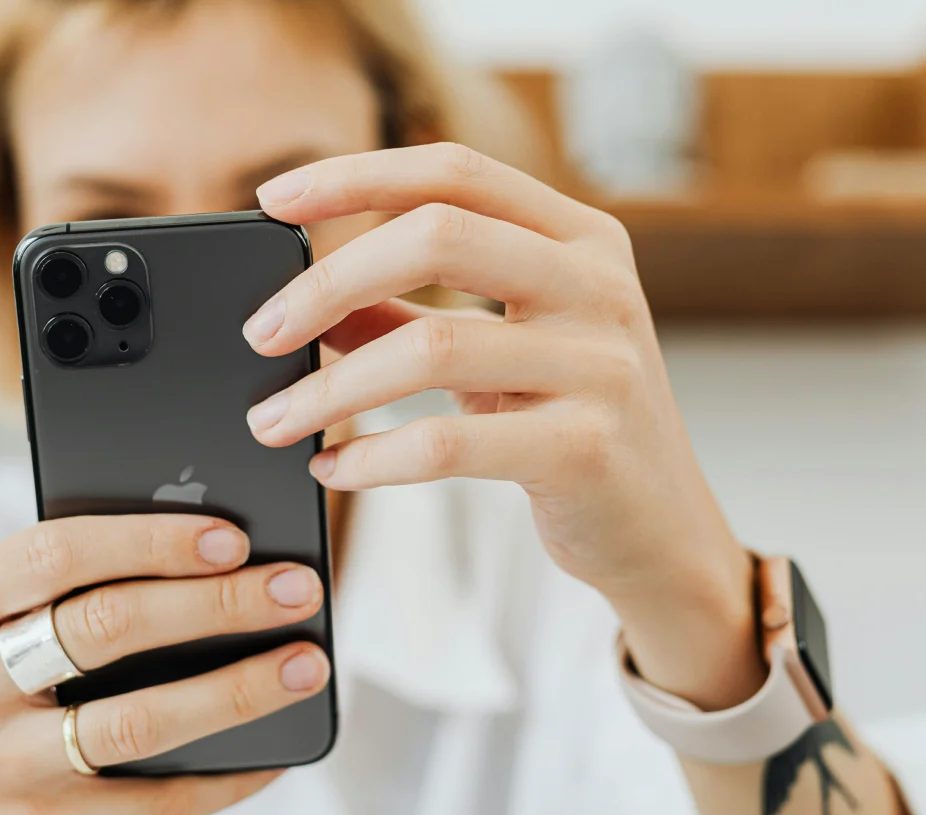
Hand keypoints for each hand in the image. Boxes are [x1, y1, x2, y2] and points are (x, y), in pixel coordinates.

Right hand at [0, 515, 329, 814]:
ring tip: (304, 664)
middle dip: (217, 605)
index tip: (231, 535)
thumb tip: (193, 544)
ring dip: (235, 691)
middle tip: (296, 588)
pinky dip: (221, 780)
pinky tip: (270, 755)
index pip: (56, 553)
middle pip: (107, 630)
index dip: (152, 540)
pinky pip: (149, 807)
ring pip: (136, 724)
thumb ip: (42, 580)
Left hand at [243, 143, 761, 709]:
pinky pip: (447, 443)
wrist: (663, 532)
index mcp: (580, 239)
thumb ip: (407, 314)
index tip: (272, 200)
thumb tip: (300, 296)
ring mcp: (600, 365)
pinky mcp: (585, 448)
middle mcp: (598, 285)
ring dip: (329, 388)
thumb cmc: (572, 427)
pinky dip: (371, 456)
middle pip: (437, 236)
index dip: (356, 175)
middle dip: (325, 282)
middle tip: (261, 333)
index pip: (456, 171)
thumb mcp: (499, 353)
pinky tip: (334, 467)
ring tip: (274, 420)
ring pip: (430, 346)